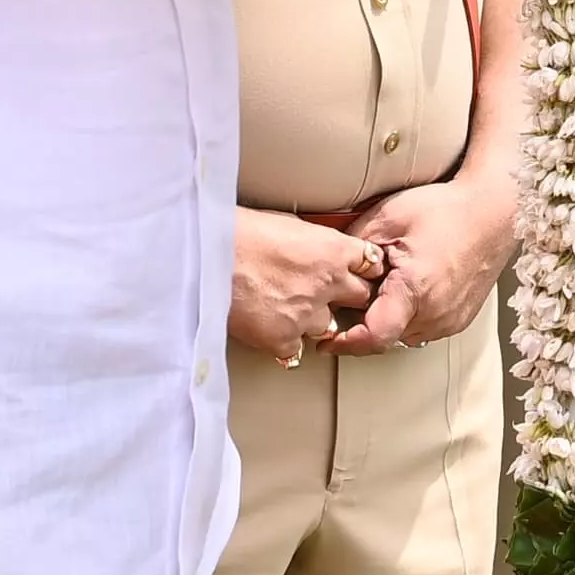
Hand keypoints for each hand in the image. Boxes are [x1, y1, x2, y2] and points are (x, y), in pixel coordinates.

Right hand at [228, 208, 384, 365]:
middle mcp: (328, 285)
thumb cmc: (238, 232)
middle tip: (323, 292)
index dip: (362, 269)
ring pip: (327, 326)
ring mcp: (307, 315)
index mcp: (333, 250)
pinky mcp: (282, 339)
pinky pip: (295, 349)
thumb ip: (315, 243)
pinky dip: (284, 341)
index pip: (371, 264)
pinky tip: (267, 325)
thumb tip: (321, 252)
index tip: (356, 272)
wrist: (203, 256)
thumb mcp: (288, 224)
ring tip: (283, 306)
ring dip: (312, 319)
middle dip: (345, 296)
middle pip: (359, 298)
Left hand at [326, 168, 514, 353]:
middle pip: (385, 337)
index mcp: (415, 289)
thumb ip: (353, 247)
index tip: (328, 339)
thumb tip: (329, 266)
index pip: (373, 336)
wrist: (493, 211)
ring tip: (386, 287)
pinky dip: (409, 315)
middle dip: (364, 323)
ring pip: (404, 335)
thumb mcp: (387, 217)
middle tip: (354, 298)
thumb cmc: (447, 210)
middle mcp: (436, 313)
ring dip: (389, 320)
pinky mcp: (460, 319)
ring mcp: (450, 319)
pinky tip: (409, 288)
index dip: (345, 342)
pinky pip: (423, 328)